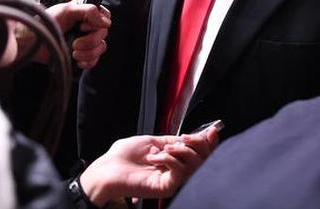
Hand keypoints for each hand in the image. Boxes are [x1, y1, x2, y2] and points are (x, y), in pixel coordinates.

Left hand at [49, 0, 110, 68]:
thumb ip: (88, 11)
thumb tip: (106, 21)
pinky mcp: (82, 54)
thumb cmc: (46, 23)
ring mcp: (85, 41)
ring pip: (100, 48)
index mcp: (85, 12)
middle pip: (103, 34)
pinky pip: (94, 60)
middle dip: (89, 41)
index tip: (83, 27)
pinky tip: (77, 60)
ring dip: (88, 53)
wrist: (33, 42)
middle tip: (75, 43)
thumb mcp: (67, 10)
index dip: (97, 24)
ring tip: (73, 52)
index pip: (105, 17)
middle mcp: (87, 26)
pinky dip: (87, 61)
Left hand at [79, 126, 220, 204]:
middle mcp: (176, 170)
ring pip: (195, 165)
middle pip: (203, 159)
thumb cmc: (124, 156)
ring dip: (183, 151)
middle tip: (183, 138)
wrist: (108, 168)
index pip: (200, 153)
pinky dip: (171, 160)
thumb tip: (196, 134)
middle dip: (197, 144)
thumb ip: (175, 140)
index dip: (209, 142)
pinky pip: (180, 172)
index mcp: (174, 159)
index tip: (212, 131)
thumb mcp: (153, 140)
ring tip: (165, 148)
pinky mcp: (166, 187)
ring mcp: (172, 180)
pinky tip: (157, 157)